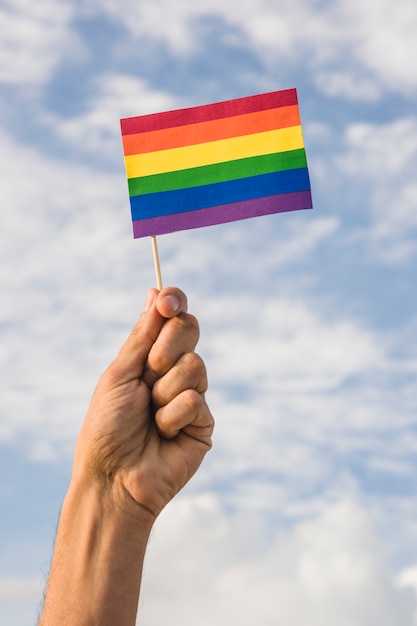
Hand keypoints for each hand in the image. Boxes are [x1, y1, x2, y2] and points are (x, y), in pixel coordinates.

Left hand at [72, 287, 213, 519]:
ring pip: (195, 365)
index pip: (172, 318)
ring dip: (165, 390)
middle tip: (149, 370)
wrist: (113, 480)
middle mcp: (171, 372)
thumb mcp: (119, 374)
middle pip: (190, 330)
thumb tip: (154, 292)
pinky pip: (196, 400)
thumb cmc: (106, 428)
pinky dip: (173, 416)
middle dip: (167, 347)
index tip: (167, 302)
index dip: (174, 302)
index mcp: (148, 358)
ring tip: (150, 416)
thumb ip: (142, 335)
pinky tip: (163, 435)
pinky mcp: (203, 423)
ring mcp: (189, 396)